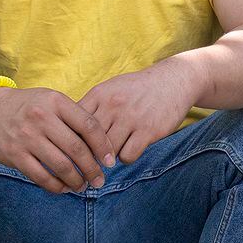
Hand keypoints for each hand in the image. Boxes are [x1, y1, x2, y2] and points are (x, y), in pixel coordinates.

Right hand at [0, 86, 113, 193]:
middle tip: (100, 180)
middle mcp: (42, 118)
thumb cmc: (28, 106)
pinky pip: (41, 177)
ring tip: (83, 186)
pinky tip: (64, 188)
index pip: (89, 126)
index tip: (110, 161)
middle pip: (77, 149)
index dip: (104, 146)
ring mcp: (27, 137)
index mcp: (56, 102)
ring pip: (61, 166)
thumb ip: (74, 117)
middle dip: (93, 169)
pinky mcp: (15, 155)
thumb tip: (101, 146)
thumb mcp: (52, 101)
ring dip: (76, 181)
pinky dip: (56, 186)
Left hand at [77, 59, 199, 163]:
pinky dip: (126, 157)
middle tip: (89, 162)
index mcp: (99, 95)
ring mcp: (131, 118)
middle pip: (88, 141)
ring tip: (111, 155)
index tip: (74, 149)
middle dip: (87, 155)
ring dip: (107, 158)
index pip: (73, 124)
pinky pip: (127, 156)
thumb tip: (68, 131)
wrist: (174, 80)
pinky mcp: (148, 130)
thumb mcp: (111, 88)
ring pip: (106, 152)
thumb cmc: (137, 89)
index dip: (71, 140)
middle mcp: (113, 106)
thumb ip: (91, 106)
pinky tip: (130, 149)